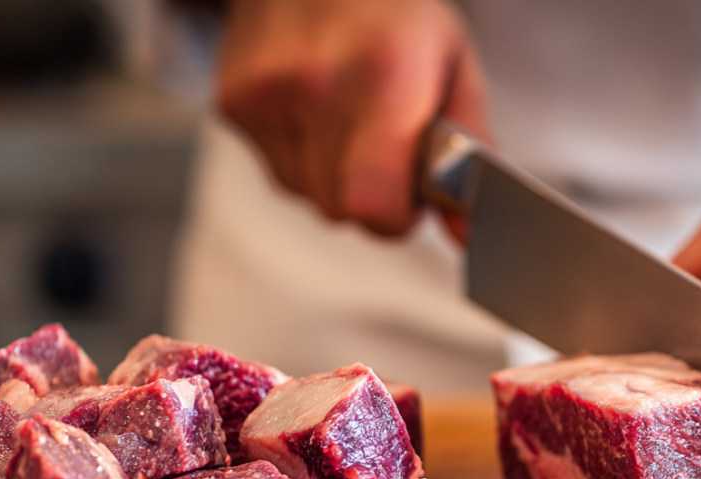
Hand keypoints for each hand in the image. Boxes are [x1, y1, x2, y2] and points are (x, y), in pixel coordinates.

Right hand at [217, 0, 488, 237]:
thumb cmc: (393, 8)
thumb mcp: (454, 65)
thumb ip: (468, 153)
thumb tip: (467, 234)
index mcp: (385, 77)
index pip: (375, 207)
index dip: (398, 216)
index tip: (412, 193)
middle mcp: (317, 85)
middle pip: (342, 210)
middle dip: (372, 195)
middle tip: (387, 145)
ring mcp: (265, 95)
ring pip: (309, 195)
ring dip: (335, 176)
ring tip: (349, 116)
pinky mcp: (232, 103)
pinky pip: (278, 171)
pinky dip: (303, 155)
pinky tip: (315, 107)